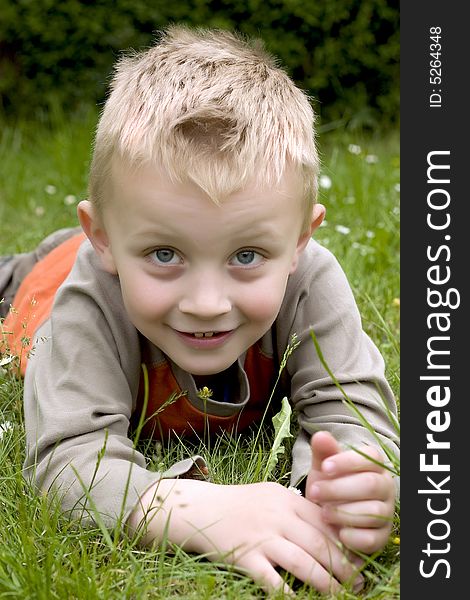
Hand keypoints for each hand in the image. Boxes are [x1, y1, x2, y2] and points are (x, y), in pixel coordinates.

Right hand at [128, 478, 363, 594]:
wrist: (201, 508)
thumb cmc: (241, 504)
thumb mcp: (271, 496)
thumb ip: (297, 509)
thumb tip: (329, 529)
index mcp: (286, 499)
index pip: (325, 521)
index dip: (345, 542)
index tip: (359, 557)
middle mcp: (277, 516)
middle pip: (320, 543)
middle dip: (344, 566)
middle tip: (359, 582)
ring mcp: (261, 537)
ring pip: (303, 563)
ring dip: (326, 582)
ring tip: (341, 594)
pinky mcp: (245, 557)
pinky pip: (272, 581)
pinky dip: (289, 594)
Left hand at [306, 431, 395, 554]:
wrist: (327, 518)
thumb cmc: (328, 486)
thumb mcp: (322, 469)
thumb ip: (323, 452)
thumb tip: (320, 436)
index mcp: (374, 465)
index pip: (369, 457)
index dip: (347, 462)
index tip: (324, 467)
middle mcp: (385, 486)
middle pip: (370, 485)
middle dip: (339, 489)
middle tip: (314, 492)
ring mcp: (387, 512)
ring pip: (372, 512)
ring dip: (342, 513)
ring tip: (322, 512)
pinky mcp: (382, 536)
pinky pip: (371, 538)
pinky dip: (351, 535)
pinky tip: (336, 531)